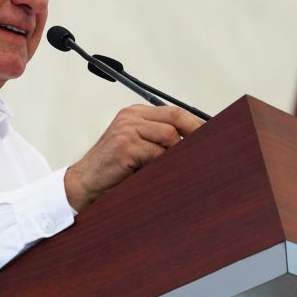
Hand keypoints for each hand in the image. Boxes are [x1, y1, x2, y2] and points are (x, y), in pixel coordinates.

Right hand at [65, 105, 203, 211]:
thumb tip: (195, 145)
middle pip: (175, 119)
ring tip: (171, 168)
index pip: (174, 112)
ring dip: (173, 156)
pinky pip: (156, 154)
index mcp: (135, 114)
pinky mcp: (125, 145)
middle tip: (210, 148)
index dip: (196, 123)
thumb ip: (157, 141)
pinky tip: (155, 174)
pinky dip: (161, 166)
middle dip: (195, 134)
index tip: (214, 134)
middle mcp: (131, 117)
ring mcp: (127, 129)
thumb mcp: (136, 149)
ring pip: (168, 137)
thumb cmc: (112, 171)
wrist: (83, 184)